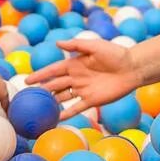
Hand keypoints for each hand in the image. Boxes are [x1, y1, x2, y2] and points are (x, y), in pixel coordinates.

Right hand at [26, 36, 140, 119]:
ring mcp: (83, 90)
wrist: (132, 68)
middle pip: (55, 85)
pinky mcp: (92, 100)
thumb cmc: (115, 54)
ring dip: (52, 102)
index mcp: (75, 64)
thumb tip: (57, 43)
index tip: (27, 80)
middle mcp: (76, 78)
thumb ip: (77, 45)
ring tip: (38, 108)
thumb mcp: (95, 46)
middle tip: (27, 97)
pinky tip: (56, 118)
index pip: (53, 71)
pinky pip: (76, 108)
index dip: (40, 75)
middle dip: (42, 90)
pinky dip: (66, 113)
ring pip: (63, 97)